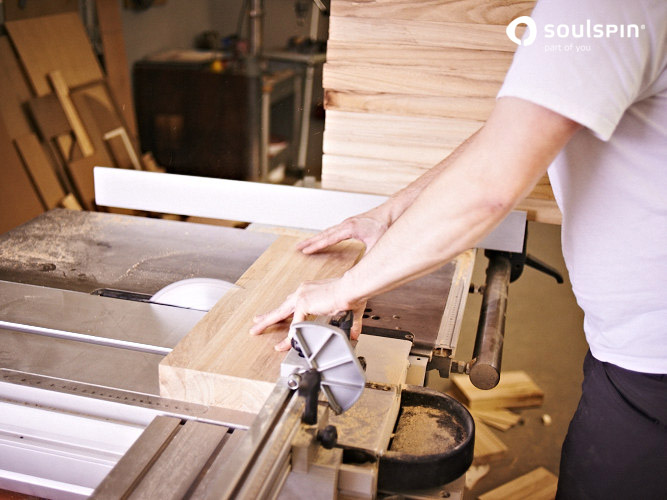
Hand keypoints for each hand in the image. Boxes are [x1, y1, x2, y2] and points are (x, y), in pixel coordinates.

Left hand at [249, 277, 365, 350]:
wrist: (352, 289)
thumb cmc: (352, 295)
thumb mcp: (348, 311)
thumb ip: (350, 324)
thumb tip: (355, 334)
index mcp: (311, 291)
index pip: (293, 304)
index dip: (285, 314)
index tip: (280, 320)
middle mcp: (303, 292)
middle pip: (281, 307)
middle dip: (268, 316)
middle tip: (256, 322)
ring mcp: (301, 296)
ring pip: (279, 313)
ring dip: (267, 322)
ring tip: (256, 330)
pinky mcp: (303, 303)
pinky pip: (294, 325)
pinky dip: (290, 337)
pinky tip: (285, 345)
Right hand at [297, 208, 390, 254]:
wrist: (391, 212)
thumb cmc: (385, 225)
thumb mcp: (376, 243)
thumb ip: (368, 257)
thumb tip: (363, 271)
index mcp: (349, 229)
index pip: (329, 239)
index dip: (316, 246)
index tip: (304, 251)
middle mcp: (346, 224)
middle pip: (323, 234)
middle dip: (309, 242)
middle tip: (297, 248)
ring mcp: (347, 223)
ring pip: (327, 232)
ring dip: (315, 239)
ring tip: (305, 245)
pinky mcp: (350, 224)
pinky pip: (333, 231)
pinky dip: (324, 236)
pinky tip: (322, 240)